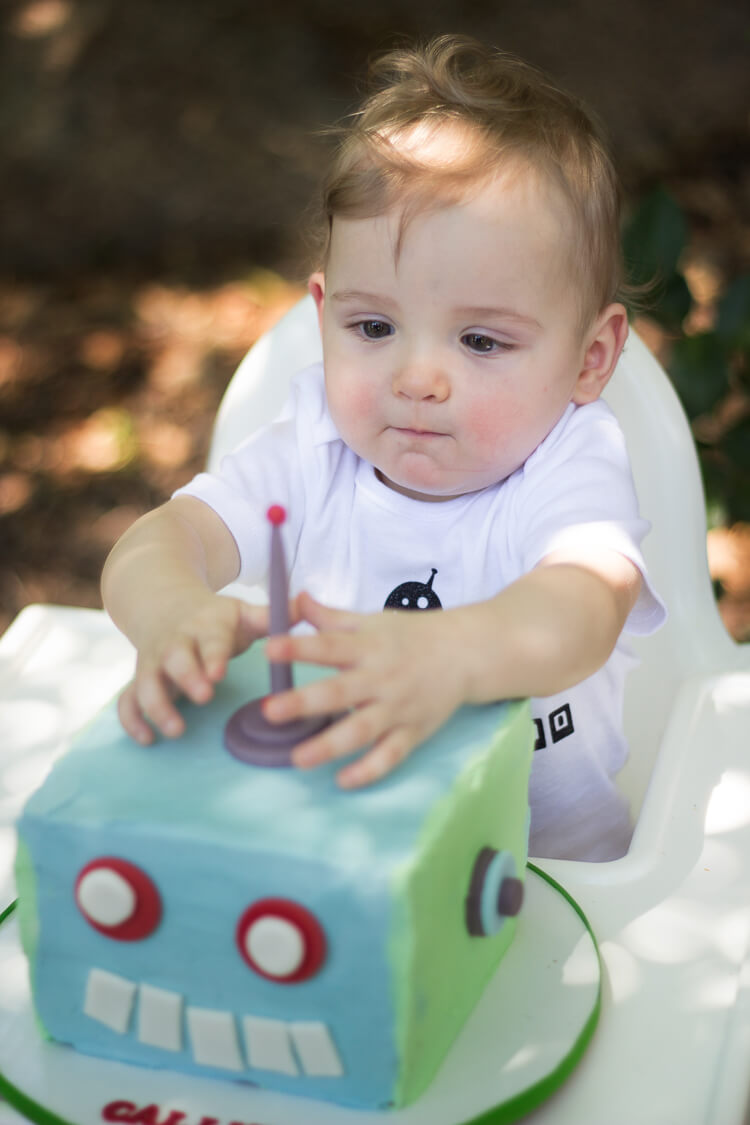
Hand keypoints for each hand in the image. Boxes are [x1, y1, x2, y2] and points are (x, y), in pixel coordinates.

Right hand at [118, 592, 271, 743]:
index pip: (209, 640)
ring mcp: (153, 662)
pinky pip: (127, 700)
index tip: (219, 673)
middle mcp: (175, 643)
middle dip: (187, 677)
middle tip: (204, 697)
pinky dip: (131, 720)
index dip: (213, 656)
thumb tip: (305, 604)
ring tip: (176, 730)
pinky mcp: (140, 679)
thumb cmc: (216, 619)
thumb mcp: (242, 612)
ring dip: (157, 705)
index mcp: (205, 626)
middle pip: (174, 658)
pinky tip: (147, 740)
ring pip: (145, 681)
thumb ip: (272, 615)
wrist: (165, 604)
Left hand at [263, 592, 466, 787]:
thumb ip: (330, 617)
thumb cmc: (411, 636)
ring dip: (329, 746)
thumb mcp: (371, 621)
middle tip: (270, 711)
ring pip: (362, 730)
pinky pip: (390, 756)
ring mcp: (398, 708)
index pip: (329, 645)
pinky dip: (368, 771)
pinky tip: (343, 781)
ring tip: (298, 759)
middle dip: (304, 702)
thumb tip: (294, 599)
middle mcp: (381, 678)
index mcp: (368, 647)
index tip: (269, 647)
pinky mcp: (413, 732)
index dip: (299, 647)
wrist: (465, 652)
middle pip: (340, 692)